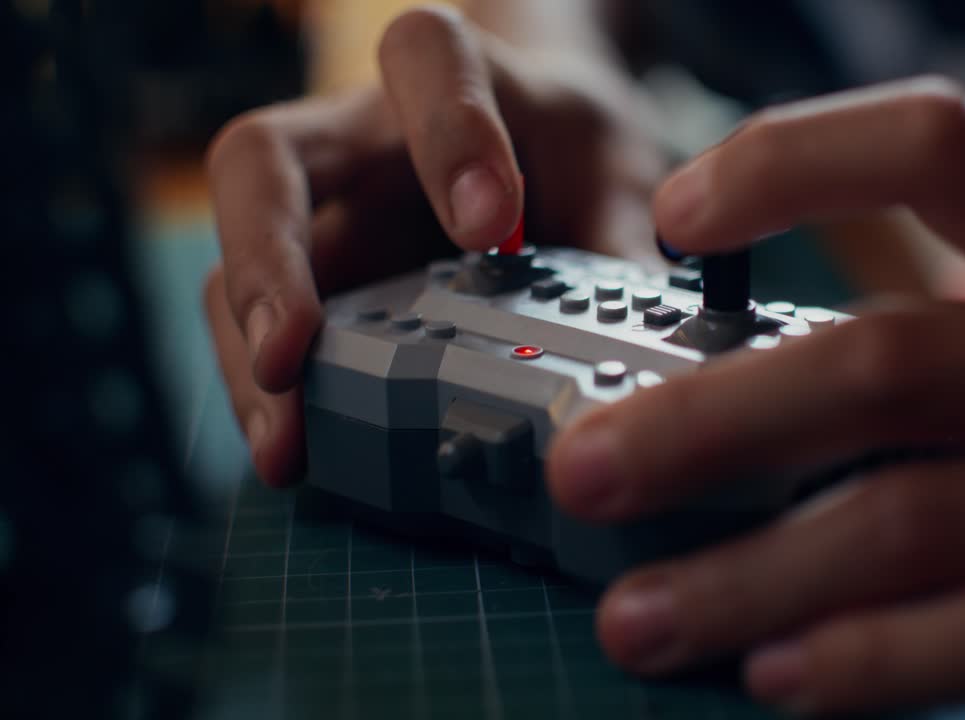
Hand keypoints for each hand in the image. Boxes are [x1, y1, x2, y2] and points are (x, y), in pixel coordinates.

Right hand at [203, 5, 664, 485]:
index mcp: (458, 80)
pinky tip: (298, 449)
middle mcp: (365, 139)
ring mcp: (328, 209)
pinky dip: (268, 389)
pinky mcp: (317, 276)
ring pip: (238, 255)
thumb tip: (665, 360)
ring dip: (249, 349)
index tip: (490, 225)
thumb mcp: (615, 177)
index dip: (448, 131)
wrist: (540, 141)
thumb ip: (625, 246)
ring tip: (288, 442)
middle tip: (295, 351)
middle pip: (265, 159)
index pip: (427, 55)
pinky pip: (257, 320)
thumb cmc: (569, 148)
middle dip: (270, 257)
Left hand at [546, 77, 964, 717]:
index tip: (676, 215)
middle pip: (883, 362)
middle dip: (705, 422)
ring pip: (913, 520)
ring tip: (637, 618)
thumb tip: (768, 395)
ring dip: (749, 576)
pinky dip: (866, 661)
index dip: (793, 159)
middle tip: (584, 471)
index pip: (941, 146)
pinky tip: (779, 676)